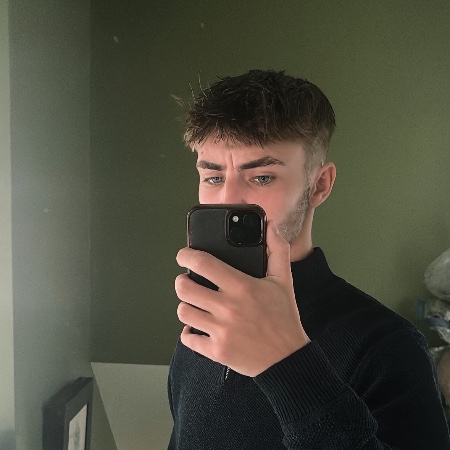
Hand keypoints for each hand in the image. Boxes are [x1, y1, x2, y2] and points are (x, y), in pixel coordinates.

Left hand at [175, 222, 309, 376]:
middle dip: (181, 281)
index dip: (186, 255)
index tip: (183, 255)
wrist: (288, 359)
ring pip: (184, 311)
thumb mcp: (283, 281)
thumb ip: (277, 250)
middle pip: (184, 288)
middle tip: (187, 280)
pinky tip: (196, 327)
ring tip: (194, 303)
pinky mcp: (216, 350)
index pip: (203, 263)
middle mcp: (228, 308)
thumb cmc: (284, 318)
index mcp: (241, 287)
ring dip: (186, 305)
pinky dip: (189, 333)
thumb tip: (272, 227)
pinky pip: (188, 339)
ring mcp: (220, 330)